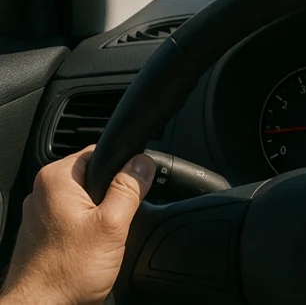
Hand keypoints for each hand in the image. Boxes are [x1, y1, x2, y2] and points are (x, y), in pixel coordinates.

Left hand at [0, 146, 155, 304]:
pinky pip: (76, 218)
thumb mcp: (112, 225)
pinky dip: (88, 229)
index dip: (124, 168)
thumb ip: (130, 188)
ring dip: (102, 215)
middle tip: (117, 222)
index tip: (132, 190)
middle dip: (114, 196)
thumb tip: (143, 163)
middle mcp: (43, 192)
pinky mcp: (45, 233)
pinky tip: (91, 249)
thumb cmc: (66, 274)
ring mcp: (42, 214)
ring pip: (87, 200)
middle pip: (95, 176)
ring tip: (102, 240)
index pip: (101, 152)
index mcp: (57, 179)